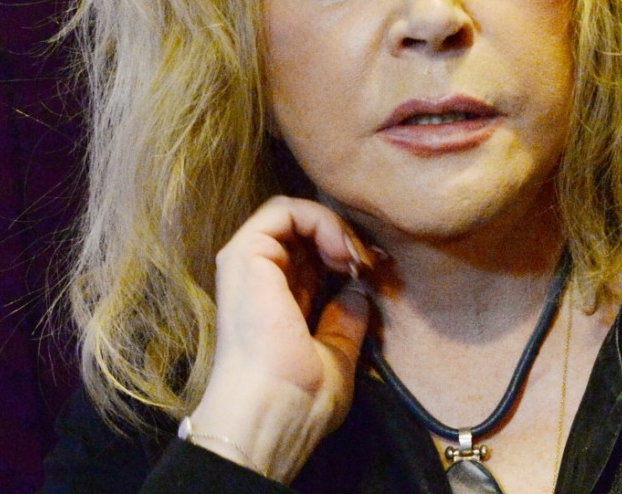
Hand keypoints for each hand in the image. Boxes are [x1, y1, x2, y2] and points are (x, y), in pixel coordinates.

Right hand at [190, 196, 375, 481]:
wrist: (273, 412)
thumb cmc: (300, 400)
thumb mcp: (336, 357)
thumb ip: (345, 321)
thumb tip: (358, 293)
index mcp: (280, 304)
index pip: (315, 258)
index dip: (350, 255)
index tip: (377, 273)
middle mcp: (261, 279)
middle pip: (307, 233)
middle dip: (347, 238)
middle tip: (373, 262)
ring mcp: (249, 264)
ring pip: (295, 214)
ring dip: (335, 227)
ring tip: (356, 258)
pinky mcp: (244, 252)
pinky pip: (282, 210)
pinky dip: (319, 220)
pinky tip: (340, 251)